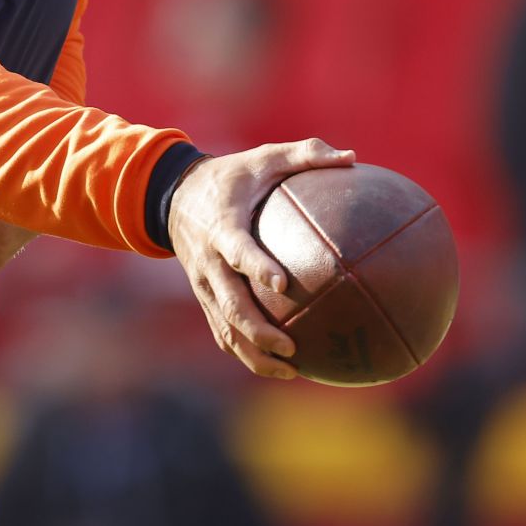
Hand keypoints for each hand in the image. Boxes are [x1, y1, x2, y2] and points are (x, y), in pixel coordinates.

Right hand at [169, 138, 354, 378]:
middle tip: (292, 347)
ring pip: (224, 328)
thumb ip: (304, 154)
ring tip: (292, 371)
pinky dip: (246, 354)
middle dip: (258, 331)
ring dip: (254, 353)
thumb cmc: (231, 176)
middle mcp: (208, 262)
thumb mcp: (262, 157)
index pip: (237, 251)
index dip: (256, 268)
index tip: (283, 285)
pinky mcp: (205, 298)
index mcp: (222, 228)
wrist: (174, 195)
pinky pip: (222, 332)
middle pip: (229, 304)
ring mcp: (203, 284)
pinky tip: (280, 368)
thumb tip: (352, 157)